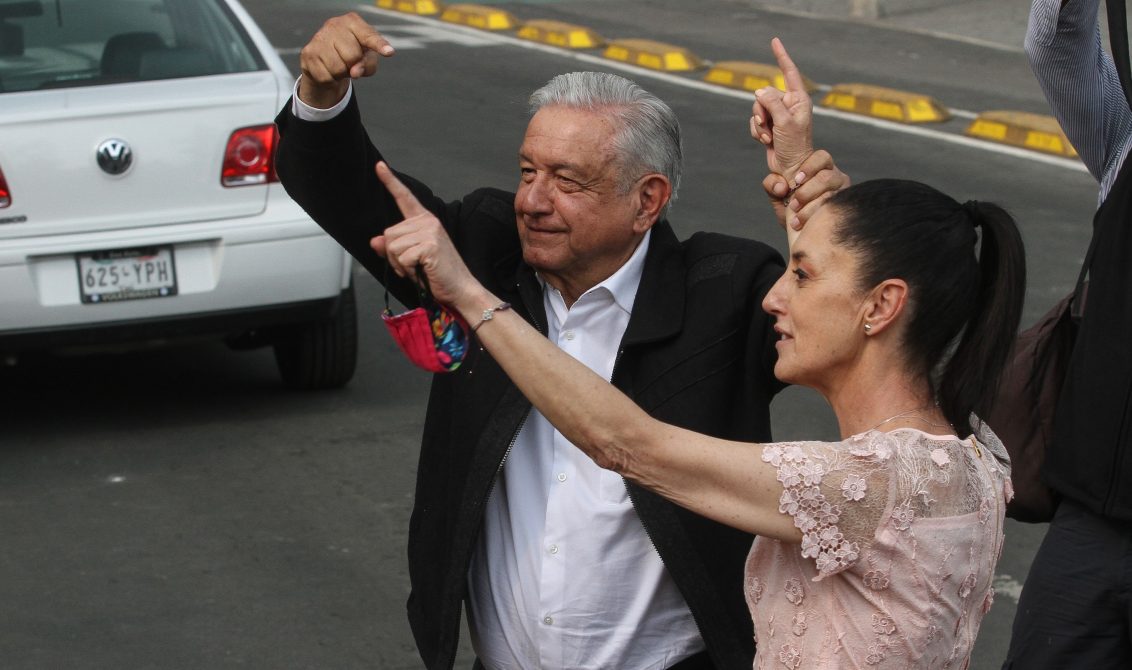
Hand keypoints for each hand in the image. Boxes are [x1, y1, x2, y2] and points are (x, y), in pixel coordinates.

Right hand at [298, 12, 394, 108]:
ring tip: (339, 64)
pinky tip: (328, 69)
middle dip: (353, 65)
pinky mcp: (308, 53)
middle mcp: (334, 25)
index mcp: (353, 22)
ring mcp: (319, 37)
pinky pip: (326, 77)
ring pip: (338, 68)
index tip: (389, 52)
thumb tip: (354, 72)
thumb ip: (368, 64)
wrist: (325, 59)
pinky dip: (330, 79)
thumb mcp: (366, 57)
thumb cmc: (351, 53)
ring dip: (341, 74)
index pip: (368, 36)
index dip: (378, 45)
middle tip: (349, 61)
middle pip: (353, 57)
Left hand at [370, 162, 489, 315]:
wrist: (461, 289)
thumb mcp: (410, 260)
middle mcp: (428, 221)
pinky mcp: (430, 244)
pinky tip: (422, 272)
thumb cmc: (437, 275)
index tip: (379, 165)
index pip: (404, 198)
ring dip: (400, 264)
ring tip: (418, 269)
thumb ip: (392, 248)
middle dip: (394, 256)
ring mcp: (430, 231)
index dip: (390, 181)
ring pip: (392, 246)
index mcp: (425, 220)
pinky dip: (407, 270)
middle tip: (413, 266)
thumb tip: (375, 241)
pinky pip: (401, 257)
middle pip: (389, 233)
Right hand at [750, 38, 812, 179]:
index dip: (781, 56)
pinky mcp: (770, 126)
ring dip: (758, 124)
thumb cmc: (794, 146)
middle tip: (767, 126)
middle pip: (765, 94)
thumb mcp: (785, 121)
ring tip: (768, 136)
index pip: (789, 72)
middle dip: (761, 111)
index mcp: (799, 99)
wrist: (790, 168)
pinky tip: (765, 140)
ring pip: (757, 108)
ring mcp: (778, 115)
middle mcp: (789, 105)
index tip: (774, 41)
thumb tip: (760, 90)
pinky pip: (755, 121)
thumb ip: (772, 102)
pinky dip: (756, 131)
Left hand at [762, 150, 849, 230]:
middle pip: (826, 177)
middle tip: (794, 204)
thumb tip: (781, 187)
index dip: (809, 168)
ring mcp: (841, 192)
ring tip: (796, 218)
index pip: (821, 157)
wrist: (797, 230)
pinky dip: (816, 217)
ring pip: (830, 195)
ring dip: (811, 207)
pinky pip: (833, 210)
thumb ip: (773, 184)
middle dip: (807, 192)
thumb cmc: (790, 206)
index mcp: (818, 166)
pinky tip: (805, 224)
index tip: (796, 181)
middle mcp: (834, 176)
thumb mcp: (777, 193)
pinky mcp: (842, 209)